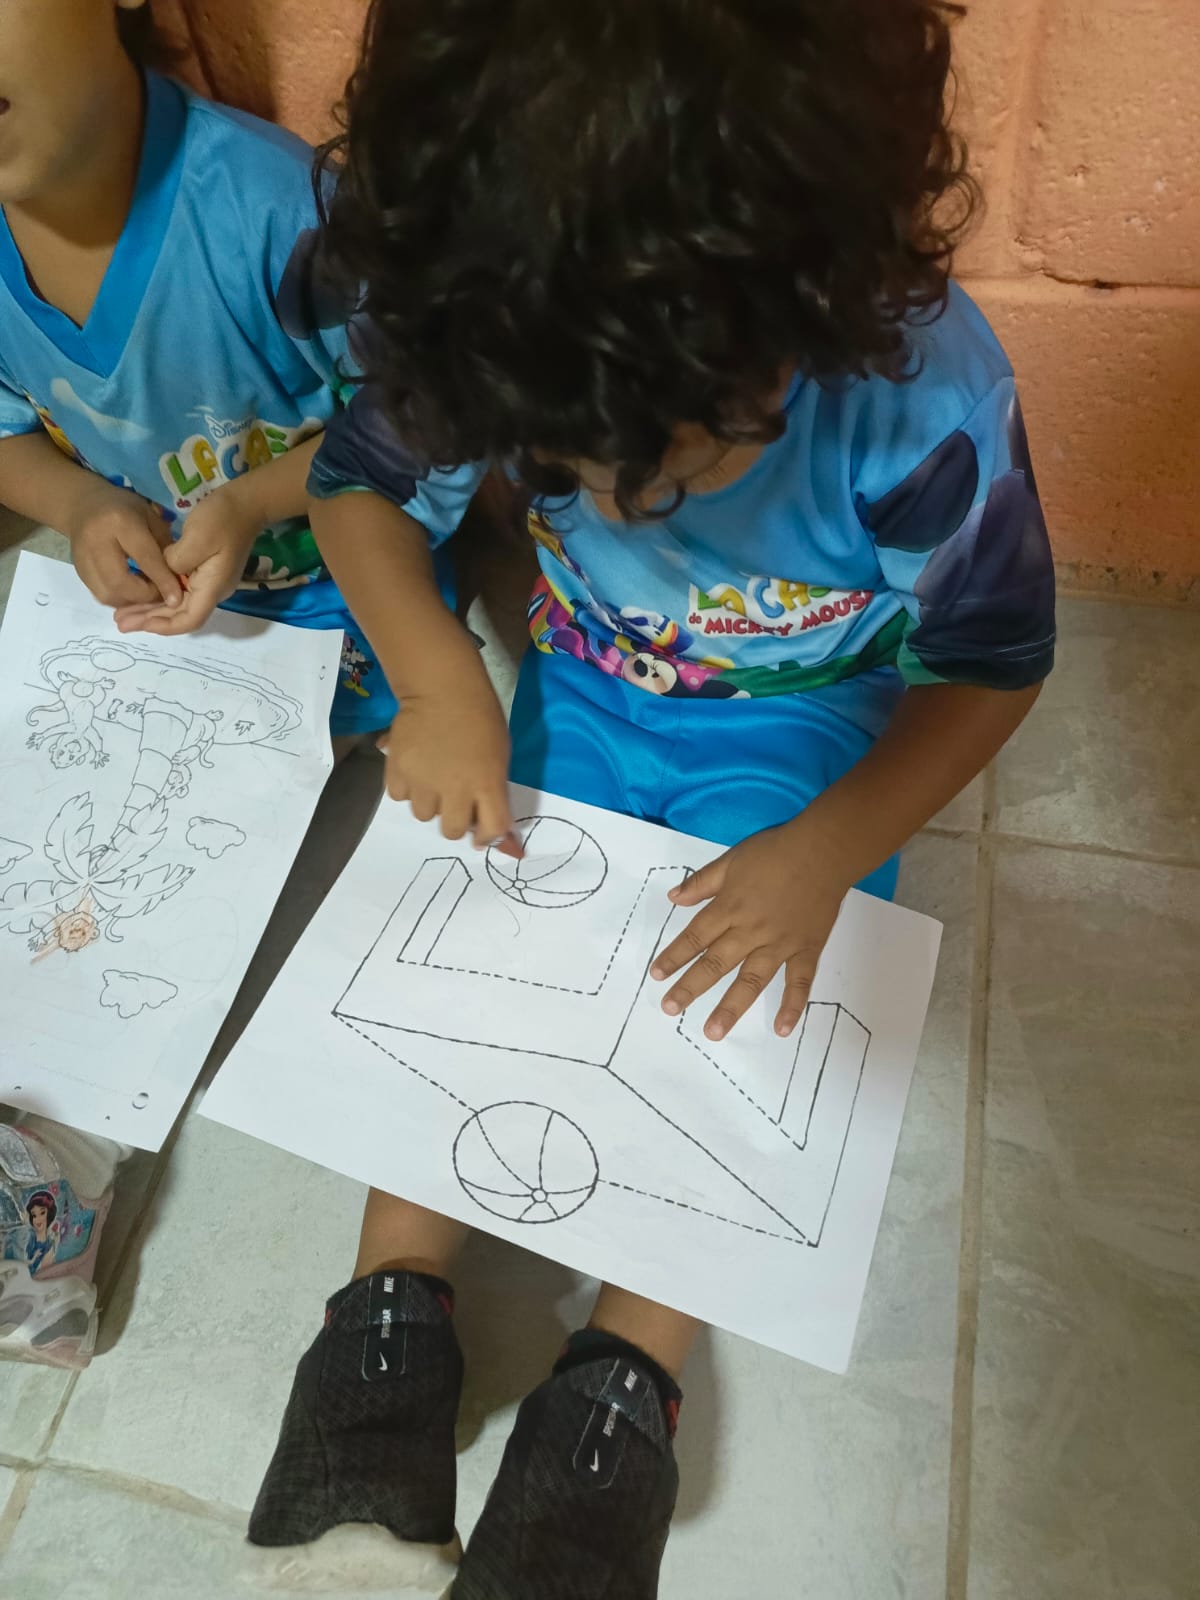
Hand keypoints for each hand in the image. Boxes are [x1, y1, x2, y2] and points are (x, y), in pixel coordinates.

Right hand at [66, 482, 182, 609]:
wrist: (83, 505)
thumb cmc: (124, 509)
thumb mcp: (150, 517)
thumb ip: (164, 547)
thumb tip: (179, 580)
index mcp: (120, 522)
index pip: (145, 558)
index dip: (163, 581)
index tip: (177, 599)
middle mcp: (96, 541)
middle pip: (120, 583)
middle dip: (145, 596)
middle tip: (161, 595)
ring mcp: (82, 558)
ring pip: (108, 594)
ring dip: (131, 601)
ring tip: (147, 593)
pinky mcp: (78, 571)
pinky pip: (100, 595)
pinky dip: (120, 599)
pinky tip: (132, 592)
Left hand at [113, 485, 262, 636]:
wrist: (245, 505)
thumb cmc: (221, 519)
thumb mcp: (196, 538)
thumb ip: (174, 561)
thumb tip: (160, 572)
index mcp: (213, 586)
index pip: (190, 619)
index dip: (165, 626)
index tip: (139, 624)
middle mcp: (212, 591)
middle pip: (181, 616)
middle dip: (151, 621)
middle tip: (120, 622)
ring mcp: (208, 583)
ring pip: (179, 606)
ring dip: (152, 611)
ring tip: (124, 614)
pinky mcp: (203, 573)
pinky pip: (179, 592)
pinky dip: (159, 596)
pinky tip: (141, 595)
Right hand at [379, 684, 522, 855]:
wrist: (442, 690)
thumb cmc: (481, 719)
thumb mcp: (499, 757)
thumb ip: (495, 793)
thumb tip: (497, 835)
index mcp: (487, 783)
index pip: (491, 831)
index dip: (489, 837)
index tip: (484, 832)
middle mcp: (454, 788)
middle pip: (453, 831)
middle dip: (457, 822)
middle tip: (456, 802)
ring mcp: (423, 781)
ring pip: (424, 816)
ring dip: (431, 803)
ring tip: (433, 780)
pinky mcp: (397, 770)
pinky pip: (400, 796)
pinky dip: (407, 789)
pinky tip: (415, 770)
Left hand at [650, 815, 858, 1040]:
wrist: (824, 851)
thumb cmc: (775, 851)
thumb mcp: (731, 859)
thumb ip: (702, 882)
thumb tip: (673, 899)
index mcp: (730, 908)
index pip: (695, 936)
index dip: (674, 956)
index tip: (656, 975)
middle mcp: (750, 931)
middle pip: (716, 963)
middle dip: (690, 987)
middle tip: (670, 1009)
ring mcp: (780, 944)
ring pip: (751, 981)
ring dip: (731, 1007)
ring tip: (712, 1031)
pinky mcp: (806, 950)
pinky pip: (799, 982)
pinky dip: (792, 1006)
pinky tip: (782, 1029)